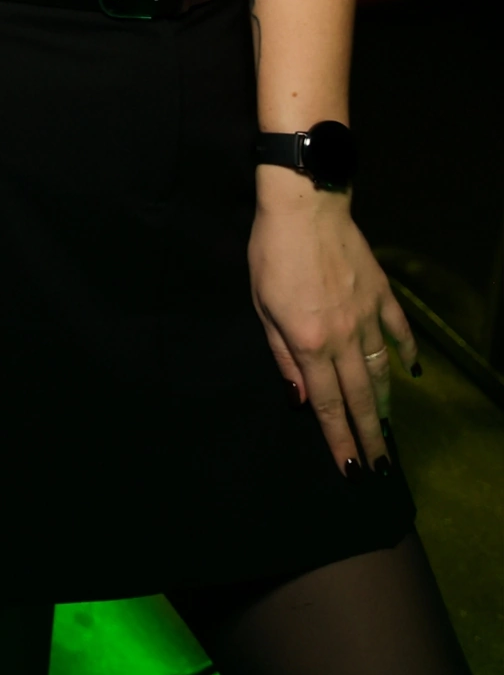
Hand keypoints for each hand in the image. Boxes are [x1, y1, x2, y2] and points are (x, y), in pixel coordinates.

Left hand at [248, 175, 418, 473]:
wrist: (304, 205)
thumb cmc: (271, 252)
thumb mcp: (262, 306)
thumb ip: (281, 355)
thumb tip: (300, 398)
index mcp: (310, 343)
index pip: (327, 404)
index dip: (338, 438)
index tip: (350, 469)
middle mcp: (344, 336)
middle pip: (359, 397)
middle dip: (369, 436)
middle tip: (380, 468)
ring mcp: (367, 315)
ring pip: (381, 370)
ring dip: (385, 403)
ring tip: (387, 429)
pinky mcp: (382, 293)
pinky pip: (398, 331)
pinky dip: (407, 353)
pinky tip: (412, 372)